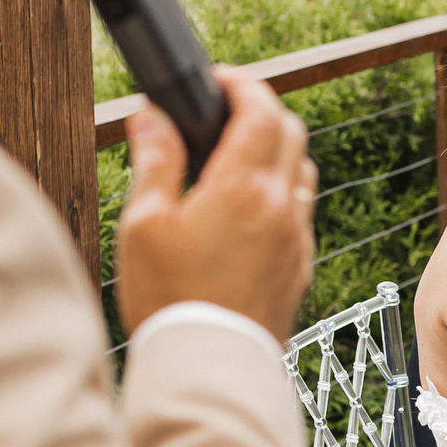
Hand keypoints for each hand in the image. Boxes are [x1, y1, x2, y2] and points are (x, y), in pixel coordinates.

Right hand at [117, 69, 317, 341]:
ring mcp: (297, 238)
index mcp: (244, 186)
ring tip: (236, 161)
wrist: (210, 366)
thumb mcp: (145, 224)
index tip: (218, 81)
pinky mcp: (300, 268)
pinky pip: (300, 213)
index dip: (241, 84)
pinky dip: (280, 194)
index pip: (261, 109)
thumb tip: (152, 115)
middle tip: (225, 113)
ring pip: (301, 171)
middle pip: (291, 132)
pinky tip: (248, 212)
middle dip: (262, 110)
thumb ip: (155, 161)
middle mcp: (281, 206)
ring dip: (276, 152)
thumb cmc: (170, 297)